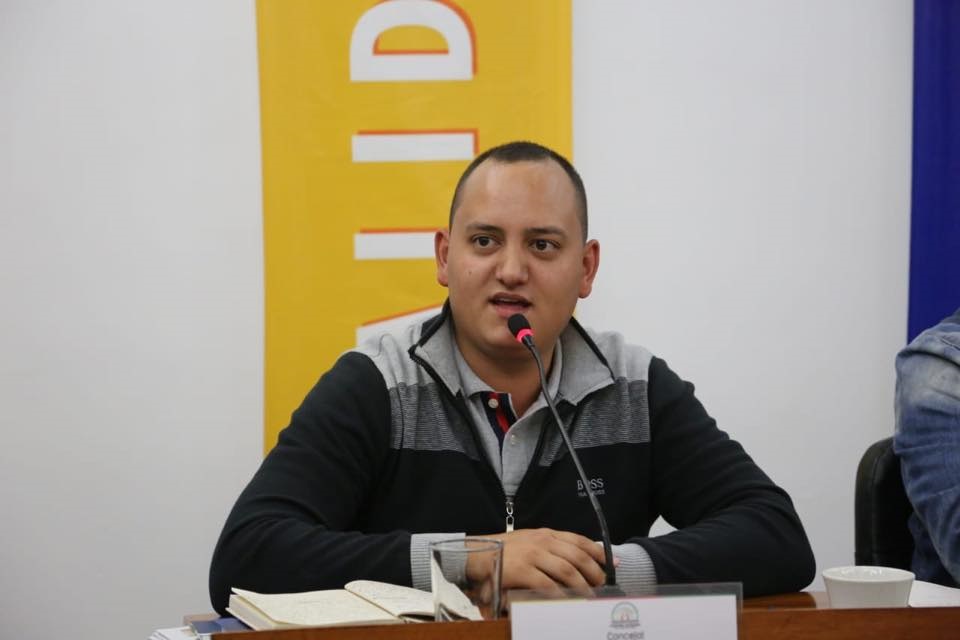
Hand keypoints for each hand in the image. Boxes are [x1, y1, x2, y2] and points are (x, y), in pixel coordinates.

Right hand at [467, 528, 608, 591]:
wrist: (476, 553)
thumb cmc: (504, 550)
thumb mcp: (529, 541)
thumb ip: (551, 547)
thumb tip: (575, 559)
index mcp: (546, 534)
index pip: (579, 540)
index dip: (599, 552)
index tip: (613, 563)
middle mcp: (542, 541)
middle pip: (577, 557)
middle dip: (594, 573)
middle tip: (602, 586)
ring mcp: (532, 555)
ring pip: (567, 571)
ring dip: (582, 586)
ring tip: (589, 597)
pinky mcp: (522, 570)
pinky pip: (547, 585)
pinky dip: (560, 595)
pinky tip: (567, 602)